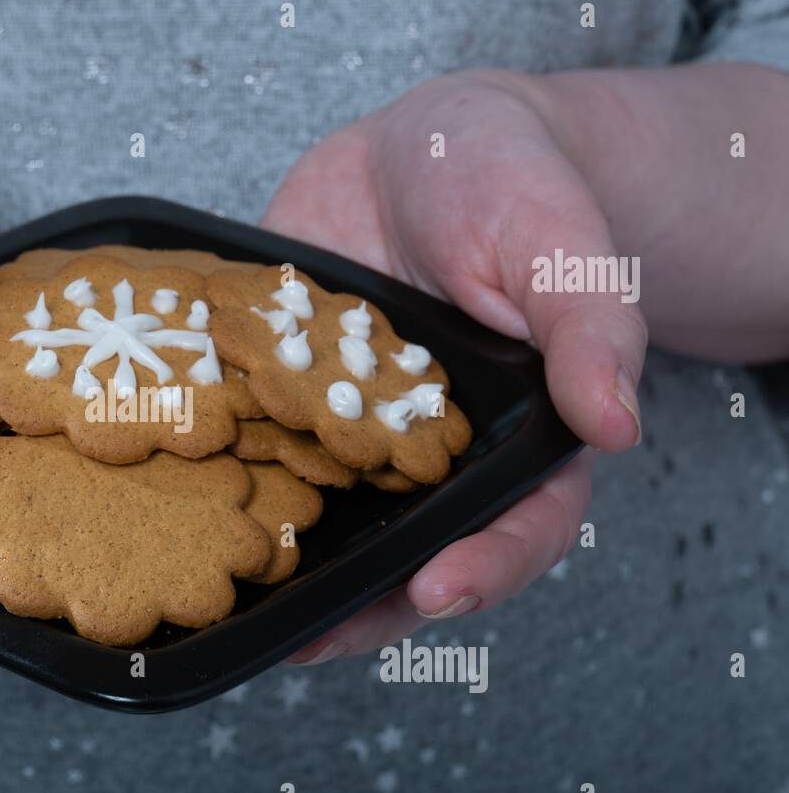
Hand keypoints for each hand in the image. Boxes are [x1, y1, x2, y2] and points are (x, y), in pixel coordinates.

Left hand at [266, 69, 645, 663]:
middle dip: (358, 604)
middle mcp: (426, 458)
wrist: (421, 153)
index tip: (437, 590)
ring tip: (230, 596)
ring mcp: (345, 435)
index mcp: (513, 441)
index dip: (484, 568)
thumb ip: (590, 328)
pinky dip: (219, 476)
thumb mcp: (560, 246)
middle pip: (405, 554)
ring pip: (320, 519)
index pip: (517, 528)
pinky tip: (177, 500)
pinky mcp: (280, 400)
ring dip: (278, 562)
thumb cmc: (513, 189)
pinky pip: (254, 449)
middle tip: (307, 639)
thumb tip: (615, 422)